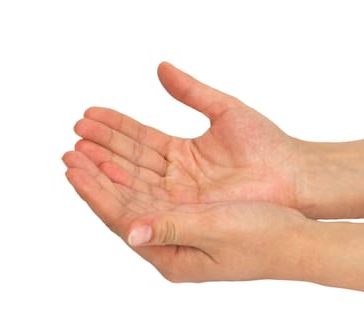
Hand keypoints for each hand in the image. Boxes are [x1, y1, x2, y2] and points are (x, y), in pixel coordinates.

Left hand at [63, 148, 310, 281]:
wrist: (296, 239)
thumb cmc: (265, 239)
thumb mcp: (219, 233)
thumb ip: (174, 230)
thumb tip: (130, 231)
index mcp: (172, 256)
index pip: (122, 220)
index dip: (96, 193)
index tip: (73, 167)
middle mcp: (171, 244)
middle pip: (124, 206)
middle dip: (97, 178)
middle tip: (71, 151)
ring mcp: (180, 228)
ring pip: (137, 195)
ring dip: (113, 171)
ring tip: (89, 147)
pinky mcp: (192, 213)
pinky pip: (155, 189)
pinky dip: (137, 171)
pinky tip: (124, 156)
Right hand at [72, 62, 304, 210]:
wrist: (290, 175)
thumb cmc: (265, 144)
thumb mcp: (223, 110)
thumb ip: (190, 91)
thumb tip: (160, 67)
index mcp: (181, 152)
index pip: (139, 138)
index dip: (114, 127)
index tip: (87, 116)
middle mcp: (175, 176)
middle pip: (130, 162)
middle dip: (101, 150)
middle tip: (73, 137)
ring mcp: (179, 198)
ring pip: (133, 183)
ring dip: (103, 170)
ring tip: (76, 156)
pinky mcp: (185, 214)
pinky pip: (148, 203)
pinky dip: (122, 192)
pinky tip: (98, 178)